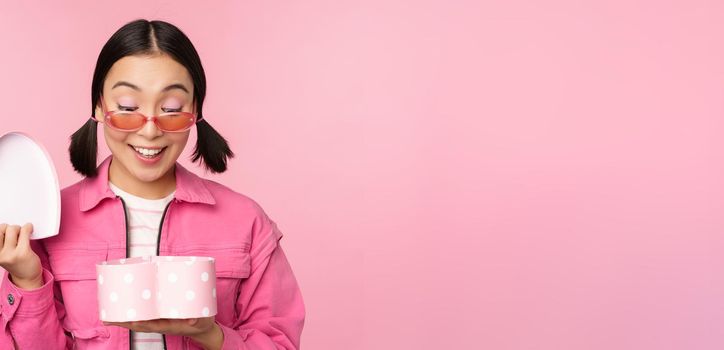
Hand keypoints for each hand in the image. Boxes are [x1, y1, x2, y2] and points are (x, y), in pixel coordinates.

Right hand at [0, 223, 42, 289]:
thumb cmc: (16, 263)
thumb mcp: (3, 254)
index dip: (1, 230)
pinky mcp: (23, 252)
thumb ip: (2, 243)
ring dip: (19, 228)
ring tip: (22, 233)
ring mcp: (11, 254)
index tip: (6, 232)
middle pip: (1, 229)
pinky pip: (25, 232)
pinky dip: (28, 228)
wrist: (27, 277)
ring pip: (13, 229)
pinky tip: (30, 230)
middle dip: (10, 228)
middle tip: (16, 232)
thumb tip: (7, 226)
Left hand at [104, 317, 222, 348]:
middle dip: (122, 322)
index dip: (136, 323)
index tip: (126, 320)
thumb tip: (193, 320)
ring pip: (138, 320)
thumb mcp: (203, 322)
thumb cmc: (202, 325)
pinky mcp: (160, 316)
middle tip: (106, 318)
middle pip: (137, 324)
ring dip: (123, 318)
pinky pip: (143, 315)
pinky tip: (125, 308)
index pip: (148, 325)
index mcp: (168, 326)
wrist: (202, 329)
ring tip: (108, 313)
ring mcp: (159, 321)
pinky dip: (132, 313)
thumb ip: (198, 320)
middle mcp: (160, 324)